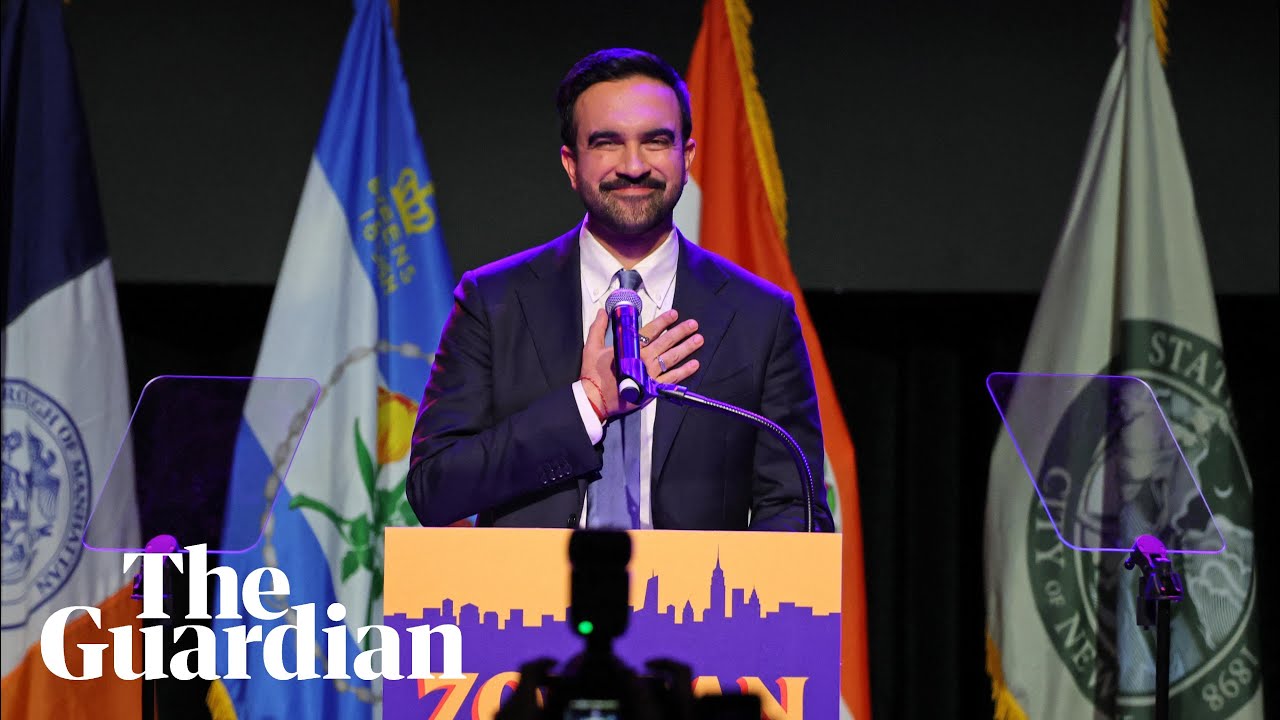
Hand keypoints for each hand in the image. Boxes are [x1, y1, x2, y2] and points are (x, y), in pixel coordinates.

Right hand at [579, 308, 702, 419]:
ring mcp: (650, 373)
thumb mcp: (591, 347)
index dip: (664, 321)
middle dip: (681, 331)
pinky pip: (672, 378)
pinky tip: (694, 364)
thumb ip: (598, 328)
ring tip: (698, 340)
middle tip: (693, 324)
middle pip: (666, 341)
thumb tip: (602, 312)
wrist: (595, 400)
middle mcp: (643, 359)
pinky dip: (684, 371)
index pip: (651, 330)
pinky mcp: (653, 388)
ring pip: (672, 358)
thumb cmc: (593, 375)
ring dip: (687, 347)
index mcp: (630, 347)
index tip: (675, 314)